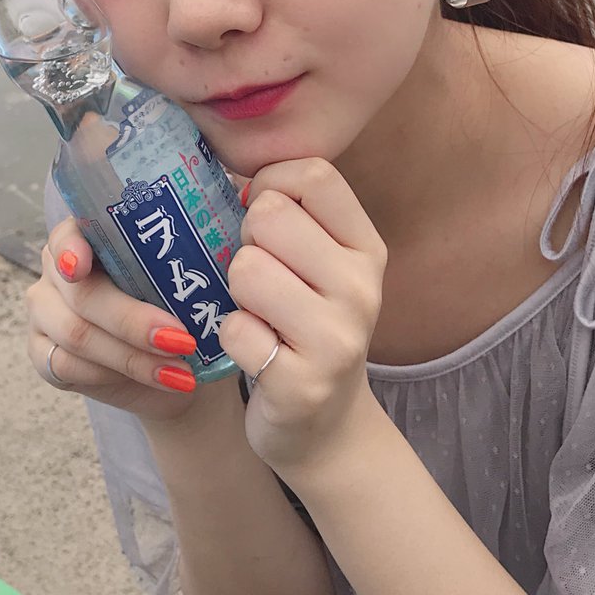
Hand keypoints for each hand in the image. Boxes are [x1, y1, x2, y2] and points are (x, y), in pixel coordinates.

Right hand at [28, 217, 235, 423]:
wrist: (181, 363)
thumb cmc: (188, 299)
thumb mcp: (199, 261)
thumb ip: (204, 229)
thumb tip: (246, 195)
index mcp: (88, 234)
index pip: (68, 233)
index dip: (71, 247)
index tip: (83, 265)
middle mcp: (58, 270)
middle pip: (81, 294)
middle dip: (133, 319)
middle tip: (183, 338)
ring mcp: (45, 314)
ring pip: (76, 335)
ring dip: (134, 355)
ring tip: (183, 366)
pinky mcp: (44, 357)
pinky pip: (66, 367)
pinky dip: (121, 375)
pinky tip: (165, 380)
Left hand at [218, 158, 386, 478]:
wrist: (325, 428)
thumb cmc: (306, 326)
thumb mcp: (319, 266)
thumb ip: (291, 215)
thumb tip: (228, 166)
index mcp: (366, 248)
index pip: (314, 175)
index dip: (269, 184)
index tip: (259, 216)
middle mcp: (361, 287)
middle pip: (270, 214)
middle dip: (246, 240)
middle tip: (259, 276)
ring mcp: (337, 338)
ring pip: (246, 268)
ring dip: (234, 292)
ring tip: (257, 314)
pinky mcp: (301, 382)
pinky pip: (234, 328)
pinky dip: (230, 338)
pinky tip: (254, 352)